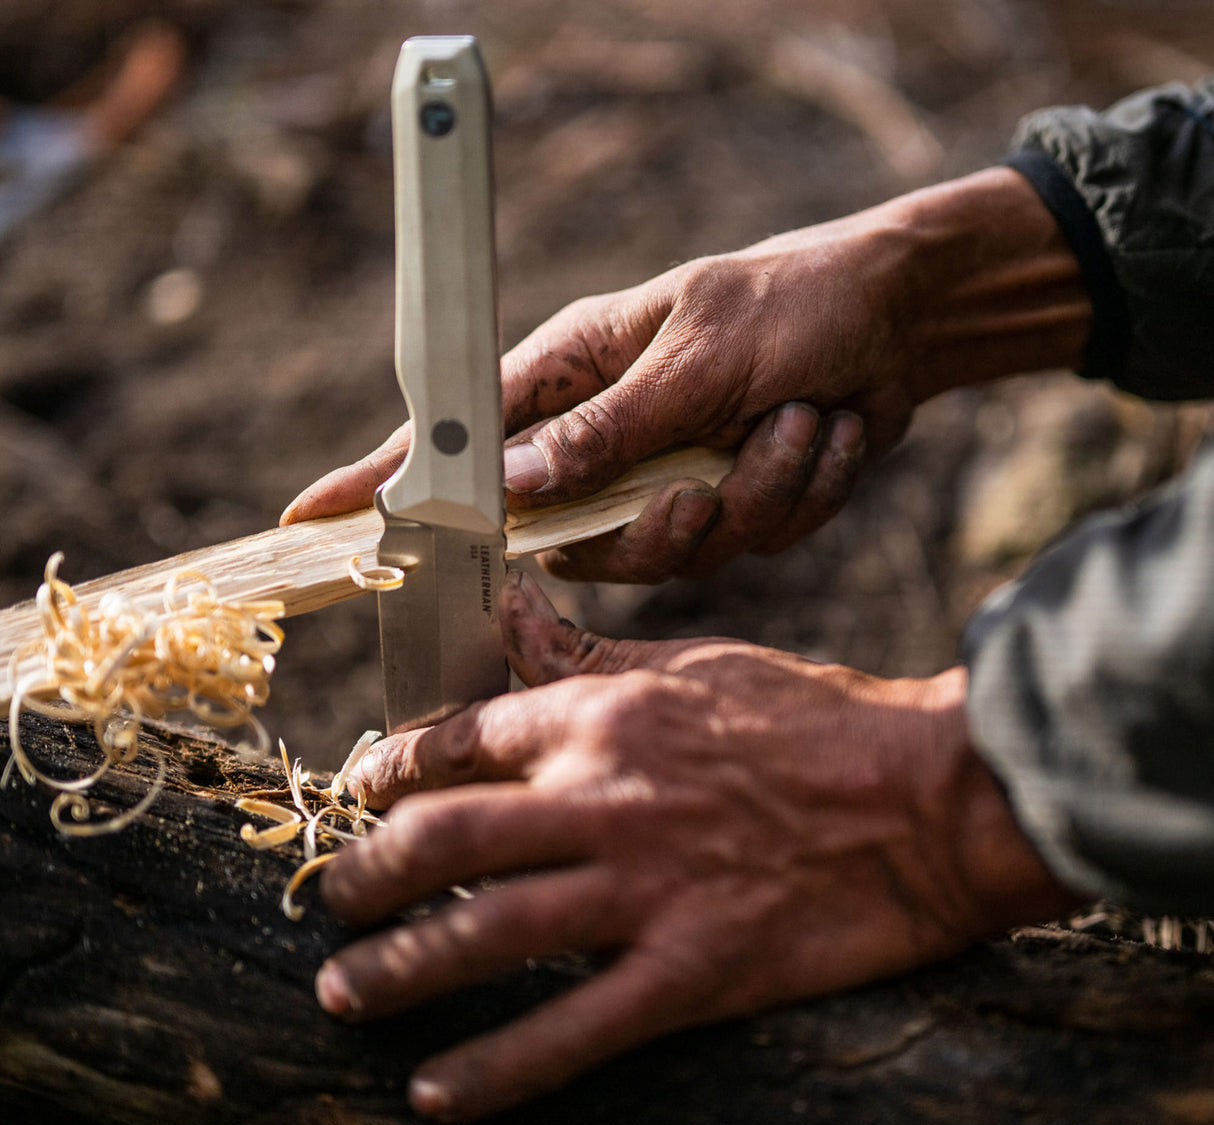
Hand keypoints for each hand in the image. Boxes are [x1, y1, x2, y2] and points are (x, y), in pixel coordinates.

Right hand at [282, 168, 1086, 581]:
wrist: (900, 321)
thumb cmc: (792, 304)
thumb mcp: (694, 359)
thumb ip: (605, 434)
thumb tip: (512, 488)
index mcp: (576, 375)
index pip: (459, 437)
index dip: (386, 481)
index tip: (313, 519)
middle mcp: (610, 436)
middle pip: (576, 536)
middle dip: (659, 524)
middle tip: (710, 482)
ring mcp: (669, 477)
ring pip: (674, 552)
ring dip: (755, 490)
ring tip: (803, 417)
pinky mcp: (729, 504)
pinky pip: (746, 541)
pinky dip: (797, 489)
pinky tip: (827, 428)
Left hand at [315, 571, 1076, 1120]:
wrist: (931, 796)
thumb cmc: (816, 717)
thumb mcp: (698, 662)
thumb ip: (594, 655)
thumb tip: (516, 619)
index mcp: (607, 715)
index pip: (462, 741)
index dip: (394, 769)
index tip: (365, 793)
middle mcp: (606, 798)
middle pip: (447, 837)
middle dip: (369, 872)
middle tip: (335, 899)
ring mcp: (646, 889)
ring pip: (486, 932)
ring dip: (400, 968)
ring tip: (346, 990)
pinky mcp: (694, 969)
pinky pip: (572, 1030)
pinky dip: (496, 1067)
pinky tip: (436, 1092)